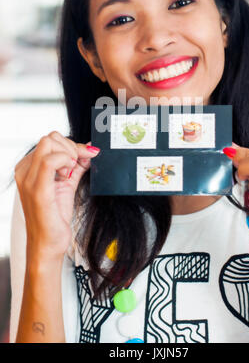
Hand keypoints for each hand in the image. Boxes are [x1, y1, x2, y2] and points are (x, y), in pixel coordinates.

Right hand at [14, 131, 99, 260]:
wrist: (49, 244)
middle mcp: (25, 171)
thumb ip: (77, 166)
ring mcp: (28, 179)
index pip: (50, 140)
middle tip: (76, 167)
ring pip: (49, 143)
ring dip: (68, 154)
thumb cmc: (54, 217)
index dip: (72, 145)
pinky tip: (69, 174)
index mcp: (29, 168)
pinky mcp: (37, 190)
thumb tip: (90, 150)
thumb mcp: (67, 184)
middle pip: (50, 138)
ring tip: (70, 173)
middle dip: (71, 148)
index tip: (85, 157)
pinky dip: (66, 161)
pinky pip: (50, 161)